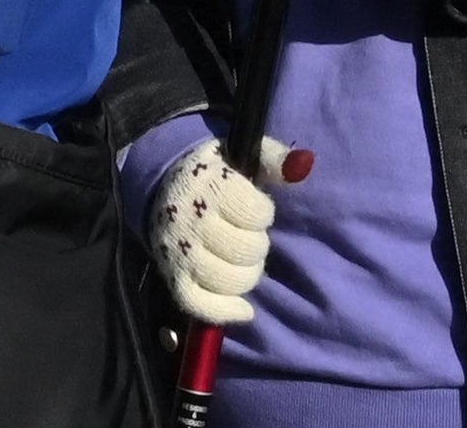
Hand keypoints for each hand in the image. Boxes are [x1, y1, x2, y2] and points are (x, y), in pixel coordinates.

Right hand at [144, 135, 302, 326]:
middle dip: (256, 245)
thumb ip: (275, 159)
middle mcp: (193, 220)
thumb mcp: (244, 154)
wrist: (163, 182)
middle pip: (245, 250)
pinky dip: (224, 311)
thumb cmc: (215, 170)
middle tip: (248, 236)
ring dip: (245, 275)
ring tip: (242, 262)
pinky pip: (199, 304)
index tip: (253, 208)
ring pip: (227, 280)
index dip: (262, 212)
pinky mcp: (172, 276)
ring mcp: (180, 252)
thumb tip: (303, 165)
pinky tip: (244, 309)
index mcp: (212, 186)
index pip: (254, 212)